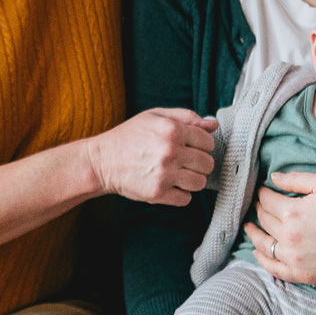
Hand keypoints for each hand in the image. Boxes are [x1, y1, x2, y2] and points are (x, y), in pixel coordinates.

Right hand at [87, 109, 215, 204]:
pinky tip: (169, 184)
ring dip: (192, 179)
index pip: (208, 142)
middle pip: (207, 164)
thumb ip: (186, 117)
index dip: (202, 145)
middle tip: (185, 161)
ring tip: (178, 174)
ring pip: (200, 183)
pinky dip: (180, 194)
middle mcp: (171, 152)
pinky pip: (186, 198)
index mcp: (172, 130)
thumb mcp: (155, 116)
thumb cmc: (129, 136)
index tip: (191, 147)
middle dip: (199, 163)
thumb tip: (213, 124)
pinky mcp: (158, 193)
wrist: (102, 161)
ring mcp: (165, 175)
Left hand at [247, 173, 315, 283]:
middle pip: (264, 219)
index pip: (266, 200)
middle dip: (259, 209)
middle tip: (259, 205)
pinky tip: (257, 251)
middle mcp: (288, 236)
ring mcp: (293, 257)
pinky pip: (273, 268)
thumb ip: (296, 178)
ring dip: (253, 233)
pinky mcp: (301, 274)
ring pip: (263, 243)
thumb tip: (272, 178)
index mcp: (291, 212)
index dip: (263, 193)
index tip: (264, 191)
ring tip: (249, 227)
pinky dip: (262, 259)